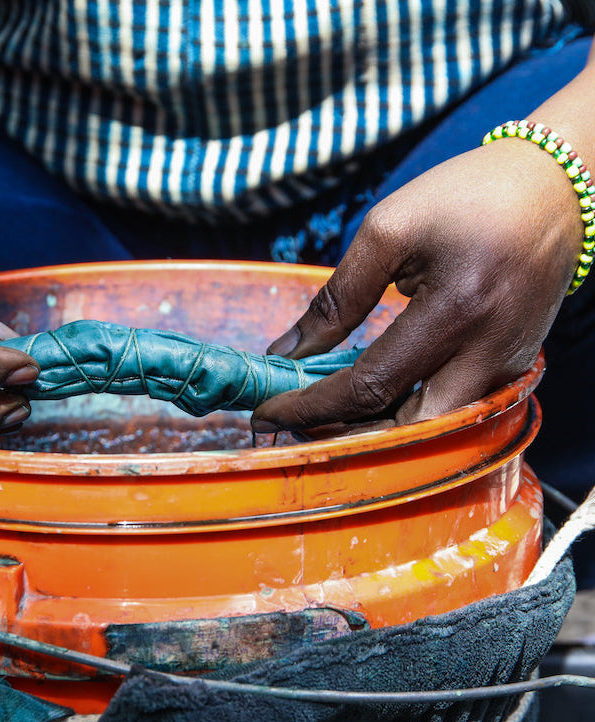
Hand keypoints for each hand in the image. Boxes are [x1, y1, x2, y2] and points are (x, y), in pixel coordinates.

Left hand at [252, 139, 580, 436]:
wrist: (554, 186)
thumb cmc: (467, 197)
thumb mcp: (389, 230)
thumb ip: (337, 298)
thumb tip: (287, 352)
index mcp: (457, 312)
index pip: (370, 387)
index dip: (312, 408)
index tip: (266, 415)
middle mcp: (490, 354)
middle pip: (408, 429)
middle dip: (345, 436)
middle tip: (294, 424)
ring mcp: (508, 367)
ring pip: (433, 429)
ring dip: (376, 430)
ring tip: (324, 413)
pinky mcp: (513, 367)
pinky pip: (454, 408)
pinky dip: (408, 410)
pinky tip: (372, 396)